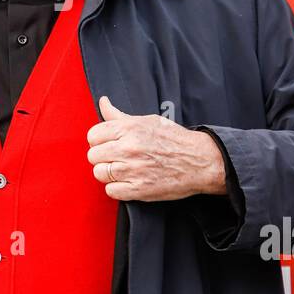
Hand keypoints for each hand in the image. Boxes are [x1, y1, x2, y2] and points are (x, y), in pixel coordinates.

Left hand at [87, 95, 227, 200]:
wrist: (200, 161)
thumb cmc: (174, 139)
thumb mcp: (147, 120)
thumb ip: (119, 115)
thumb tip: (103, 102)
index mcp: (129, 128)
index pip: (93, 135)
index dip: (99, 141)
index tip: (108, 144)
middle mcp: (129, 148)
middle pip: (93, 155)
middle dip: (103, 157)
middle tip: (117, 158)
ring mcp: (133, 170)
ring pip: (99, 173)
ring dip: (109, 173)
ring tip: (123, 170)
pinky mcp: (139, 189)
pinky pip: (111, 191)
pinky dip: (117, 188)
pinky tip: (129, 181)